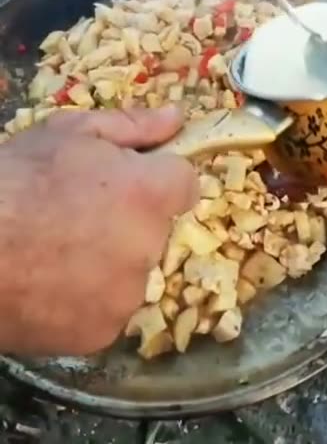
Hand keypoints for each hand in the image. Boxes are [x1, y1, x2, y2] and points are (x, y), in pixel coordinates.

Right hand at [0, 106, 197, 355]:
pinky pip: (108, 309)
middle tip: (78, 215)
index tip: (125, 183)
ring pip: (133, 272)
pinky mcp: (102, 333)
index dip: (156, 180)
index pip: (185, 185)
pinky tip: (50, 282)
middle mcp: (148, 246)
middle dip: (130, 221)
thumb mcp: (70, 132)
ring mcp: (126, 296)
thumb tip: (177, 117)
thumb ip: (134, 126)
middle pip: (157, 230)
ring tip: (56, 251)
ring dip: (109, 262)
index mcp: (149, 193)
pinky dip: (86, 299)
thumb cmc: (16, 180)